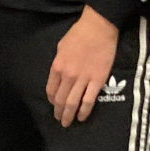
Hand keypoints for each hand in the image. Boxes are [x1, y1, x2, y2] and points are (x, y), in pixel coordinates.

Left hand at [47, 5, 118, 126]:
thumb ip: (59, 63)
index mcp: (57, 66)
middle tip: (59, 120)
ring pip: (73, 103)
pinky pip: (89, 100)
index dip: (52, 100)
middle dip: (58, 112)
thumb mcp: (61, 47)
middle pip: (60, 100)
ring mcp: (83, 79)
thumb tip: (59, 76)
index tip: (54, 105)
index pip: (51, 90)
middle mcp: (68, 76)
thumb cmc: (78, 34)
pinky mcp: (97, 81)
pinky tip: (81, 117)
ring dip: (69, 115)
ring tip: (67, 123)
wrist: (98, 28)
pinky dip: (84, 111)